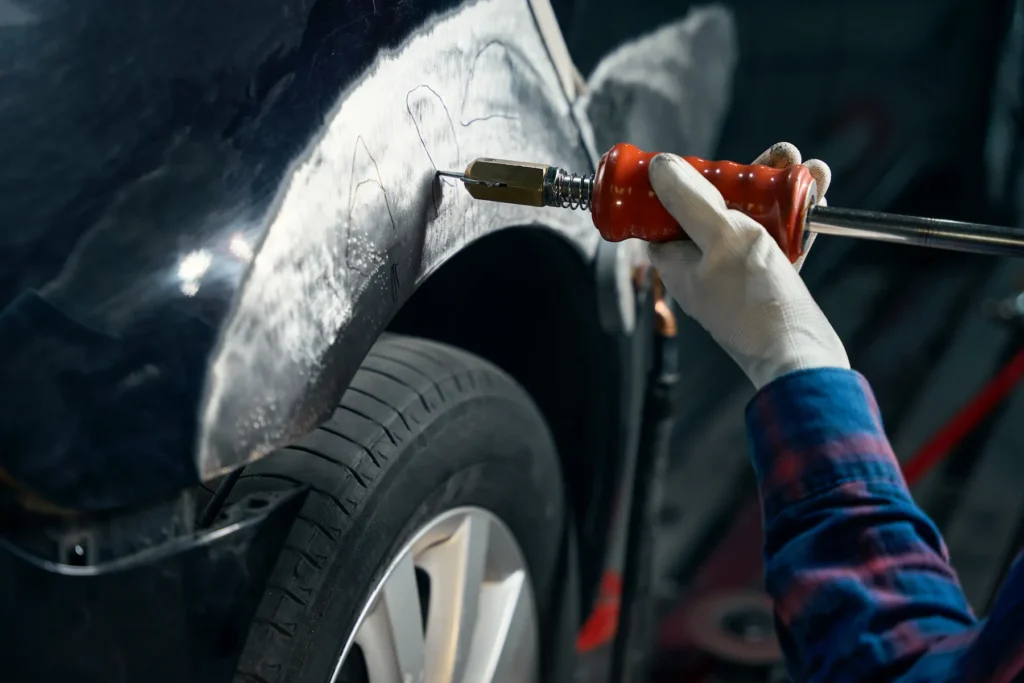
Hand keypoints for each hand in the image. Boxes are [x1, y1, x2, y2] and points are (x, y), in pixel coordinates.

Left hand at [646, 143, 848, 389]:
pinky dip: (796, 214)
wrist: (801, 356)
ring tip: (806, 166)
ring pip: (752, 218)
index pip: (664, 213)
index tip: (704, 161)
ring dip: (779, 189)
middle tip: (777, 156)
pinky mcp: (770, 281)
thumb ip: (690, 201)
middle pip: (714, 208)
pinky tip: (818, 189)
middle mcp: (703, 266)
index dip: (682, 183)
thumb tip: (659, 167)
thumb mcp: (720, 237)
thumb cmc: (755, 302)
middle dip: (746, 176)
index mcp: (677, 260)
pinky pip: (779, 237)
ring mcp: (737, 274)